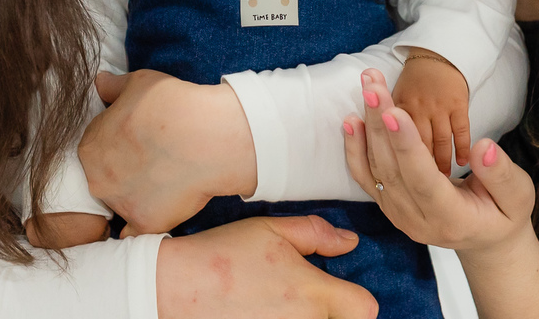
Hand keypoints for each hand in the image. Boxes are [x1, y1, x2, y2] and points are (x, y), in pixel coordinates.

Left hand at [78, 69, 257, 233]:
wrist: (208, 137)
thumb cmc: (173, 104)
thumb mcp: (139, 83)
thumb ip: (113, 86)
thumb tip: (99, 82)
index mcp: (89, 146)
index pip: (96, 147)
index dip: (117, 141)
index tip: (137, 138)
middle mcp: (97, 179)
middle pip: (104, 176)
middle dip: (122, 169)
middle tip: (150, 158)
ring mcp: (120, 205)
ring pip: (120, 202)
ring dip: (134, 195)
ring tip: (163, 179)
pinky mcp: (145, 223)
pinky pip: (135, 232)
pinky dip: (142, 225)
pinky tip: (156, 212)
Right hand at [157, 215, 377, 318]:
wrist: (173, 288)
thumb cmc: (223, 255)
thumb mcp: (271, 230)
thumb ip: (317, 234)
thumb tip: (351, 243)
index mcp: (311, 294)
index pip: (365, 309)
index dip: (356, 299)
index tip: (341, 292)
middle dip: (327, 311)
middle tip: (297, 296)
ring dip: (301, 318)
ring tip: (272, 303)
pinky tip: (258, 313)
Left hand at [343, 68, 535, 252]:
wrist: (485, 239)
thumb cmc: (503, 214)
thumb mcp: (518, 197)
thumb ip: (502, 174)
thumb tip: (483, 147)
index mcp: (452, 219)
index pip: (424, 181)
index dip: (407, 147)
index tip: (395, 112)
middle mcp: (417, 221)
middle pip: (393, 170)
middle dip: (382, 123)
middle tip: (374, 86)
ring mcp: (399, 216)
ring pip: (376, 169)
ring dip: (369, 125)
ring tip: (368, 87)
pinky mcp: (389, 205)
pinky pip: (366, 176)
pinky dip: (355, 148)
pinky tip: (351, 121)